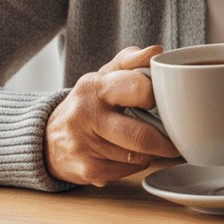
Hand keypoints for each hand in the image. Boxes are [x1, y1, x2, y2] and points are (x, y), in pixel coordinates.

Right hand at [45, 45, 181, 185]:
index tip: (164, 102)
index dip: (158, 98)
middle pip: (142, 136)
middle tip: (176, 137)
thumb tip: (156, 52)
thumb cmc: (88, 103)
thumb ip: (131, 60)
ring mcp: (84, 146)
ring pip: (138, 156)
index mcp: (95, 87)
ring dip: (151, 152)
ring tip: (147, 143)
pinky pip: (127, 171)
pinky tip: (127, 154)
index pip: (140, 89)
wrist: (47, 138)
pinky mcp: (86, 170)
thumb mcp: (105, 76)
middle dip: (166, 140)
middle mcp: (86, 116)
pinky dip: (136, 164)